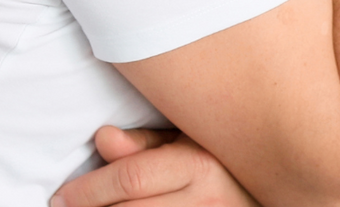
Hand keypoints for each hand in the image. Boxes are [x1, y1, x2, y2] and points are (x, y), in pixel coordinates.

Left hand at [50, 126, 258, 206]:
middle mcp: (206, 201)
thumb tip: (102, 139)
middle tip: (66, 205)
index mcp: (199, 165)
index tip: (61, 196)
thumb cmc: (224, 157)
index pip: (132, 178)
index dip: (89, 190)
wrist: (278, 185)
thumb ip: (145, 143)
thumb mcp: (189, 139)